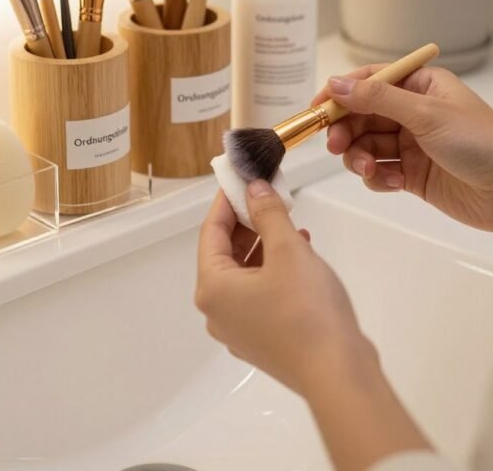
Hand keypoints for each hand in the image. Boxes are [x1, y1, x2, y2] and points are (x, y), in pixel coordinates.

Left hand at [196, 183, 429, 470]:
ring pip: (245, 274)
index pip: (211, 231)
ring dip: (264, 245)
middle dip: (248, 222)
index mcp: (212, 288)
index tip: (242, 176)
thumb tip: (253, 188)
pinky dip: (274, 270)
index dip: (227, 200)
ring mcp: (239, 331)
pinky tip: (301, 255)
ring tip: (290, 224)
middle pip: (225, 254)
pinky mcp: (262, 341)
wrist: (338, 374)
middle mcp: (217, 312)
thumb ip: (268, 213)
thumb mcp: (288, 249)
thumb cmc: (306, 308)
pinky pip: (259, 294)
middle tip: (269, 196)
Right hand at [313, 64, 492, 229]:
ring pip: (366, 144)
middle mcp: (413, 111)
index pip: (370, 80)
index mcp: (420, 85)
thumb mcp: (426, 114)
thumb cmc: (480, 143)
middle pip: (362, 115)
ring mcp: (412, 144)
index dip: (341, 92)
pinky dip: (377, 178)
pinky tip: (390, 182)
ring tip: (369, 169)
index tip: (317, 108)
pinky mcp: (413, 174)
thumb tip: (336, 85)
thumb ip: (377, 99)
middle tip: (334, 145)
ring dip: (360, 157)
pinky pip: (380, 171)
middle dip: (346, 130)